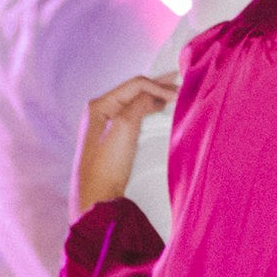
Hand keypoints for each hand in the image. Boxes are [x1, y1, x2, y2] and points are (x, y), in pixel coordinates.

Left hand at [70, 71, 178, 219]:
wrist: (96, 196)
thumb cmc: (105, 166)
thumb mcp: (125, 127)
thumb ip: (140, 104)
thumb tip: (153, 96)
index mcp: (99, 105)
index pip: (135, 85)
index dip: (158, 86)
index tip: (177, 94)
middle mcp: (101, 112)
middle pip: (135, 91)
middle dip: (158, 86)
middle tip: (179, 80)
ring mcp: (106, 125)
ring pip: (136, 103)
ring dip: (155, 97)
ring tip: (173, 92)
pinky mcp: (114, 139)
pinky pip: (135, 116)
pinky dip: (150, 110)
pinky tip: (159, 109)